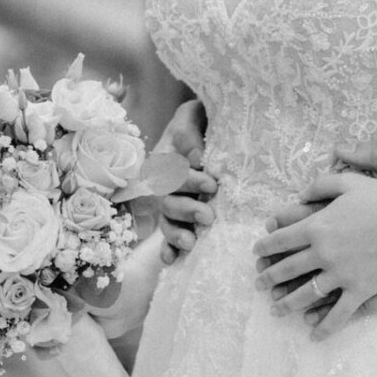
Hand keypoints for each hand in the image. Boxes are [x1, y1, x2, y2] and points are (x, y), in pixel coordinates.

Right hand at [152, 100, 216, 263]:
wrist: (205, 127)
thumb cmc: (200, 120)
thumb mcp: (193, 115)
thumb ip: (189, 132)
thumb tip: (195, 158)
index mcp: (164, 159)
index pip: (171, 174)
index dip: (190, 181)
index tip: (212, 183)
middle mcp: (163, 184)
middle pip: (168, 202)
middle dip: (187, 210)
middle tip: (209, 216)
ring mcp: (170, 203)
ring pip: (167, 221)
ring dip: (176, 234)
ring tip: (191, 243)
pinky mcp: (179, 218)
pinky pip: (168, 236)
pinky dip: (168, 249)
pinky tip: (171, 261)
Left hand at [252, 170, 376, 339]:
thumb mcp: (350, 183)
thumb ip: (321, 185)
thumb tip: (300, 196)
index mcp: (317, 225)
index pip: (282, 239)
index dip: (266, 247)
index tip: (257, 253)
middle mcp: (323, 252)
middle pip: (287, 269)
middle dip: (269, 277)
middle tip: (258, 283)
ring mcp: (341, 274)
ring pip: (305, 294)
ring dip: (287, 304)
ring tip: (276, 309)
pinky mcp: (360, 290)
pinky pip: (338, 314)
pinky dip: (324, 326)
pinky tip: (312, 334)